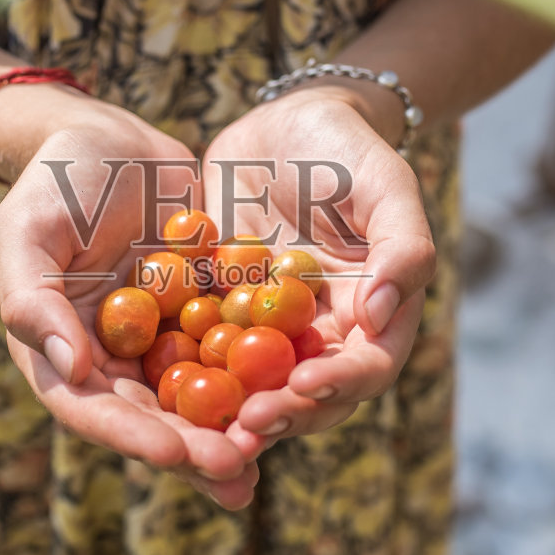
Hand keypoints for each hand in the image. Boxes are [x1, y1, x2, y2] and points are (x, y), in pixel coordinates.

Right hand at [0, 104, 258, 507]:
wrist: (110, 138)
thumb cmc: (53, 182)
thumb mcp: (28, 231)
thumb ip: (35, 301)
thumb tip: (71, 371)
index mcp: (60, 353)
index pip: (91, 408)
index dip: (132, 435)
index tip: (173, 453)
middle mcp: (112, 361)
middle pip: (151, 418)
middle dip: (193, 449)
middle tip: (236, 468)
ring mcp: (162, 342)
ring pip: (197, 398)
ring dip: (230, 429)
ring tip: (267, 455)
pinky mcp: (206, 316)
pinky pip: (235, 350)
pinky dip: (261, 375)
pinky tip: (299, 392)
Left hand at [202, 84, 436, 458]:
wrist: (285, 123)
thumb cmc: (350, 151)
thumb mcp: (388, 186)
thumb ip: (402, 249)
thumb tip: (377, 317)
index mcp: (370, 317)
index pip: (365, 368)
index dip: (339, 385)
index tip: (303, 386)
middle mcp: (319, 336)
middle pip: (305, 395)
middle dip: (279, 415)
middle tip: (245, 425)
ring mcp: (265, 330)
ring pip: (251, 385)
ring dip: (228, 413)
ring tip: (202, 431)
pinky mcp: (217, 312)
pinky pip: (199, 347)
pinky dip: (182, 370)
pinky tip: (152, 384)